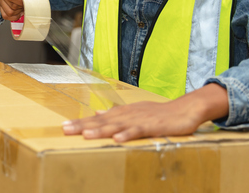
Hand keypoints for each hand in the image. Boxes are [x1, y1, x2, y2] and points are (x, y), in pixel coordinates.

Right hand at [0, 0, 51, 20]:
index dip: (21, 2)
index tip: (27, 2)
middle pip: (11, 6)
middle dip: (21, 8)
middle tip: (27, 4)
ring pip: (8, 12)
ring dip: (18, 13)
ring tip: (23, 7)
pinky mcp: (0, 4)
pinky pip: (5, 15)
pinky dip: (13, 16)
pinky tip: (19, 12)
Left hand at [62, 83, 228, 141]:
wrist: (184, 109)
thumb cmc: (158, 113)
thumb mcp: (134, 112)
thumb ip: (116, 114)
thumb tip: (98, 114)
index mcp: (122, 113)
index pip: (97, 118)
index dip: (81, 122)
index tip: (64, 126)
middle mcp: (127, 115)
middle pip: (102, 121)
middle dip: (83, 126)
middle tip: (65, 130)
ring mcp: (139, 120)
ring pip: (116, 125)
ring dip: (101, 130)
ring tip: (86, 135)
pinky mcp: (153, 126)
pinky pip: (138, 131)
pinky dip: (128, 134)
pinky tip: (118, 139)